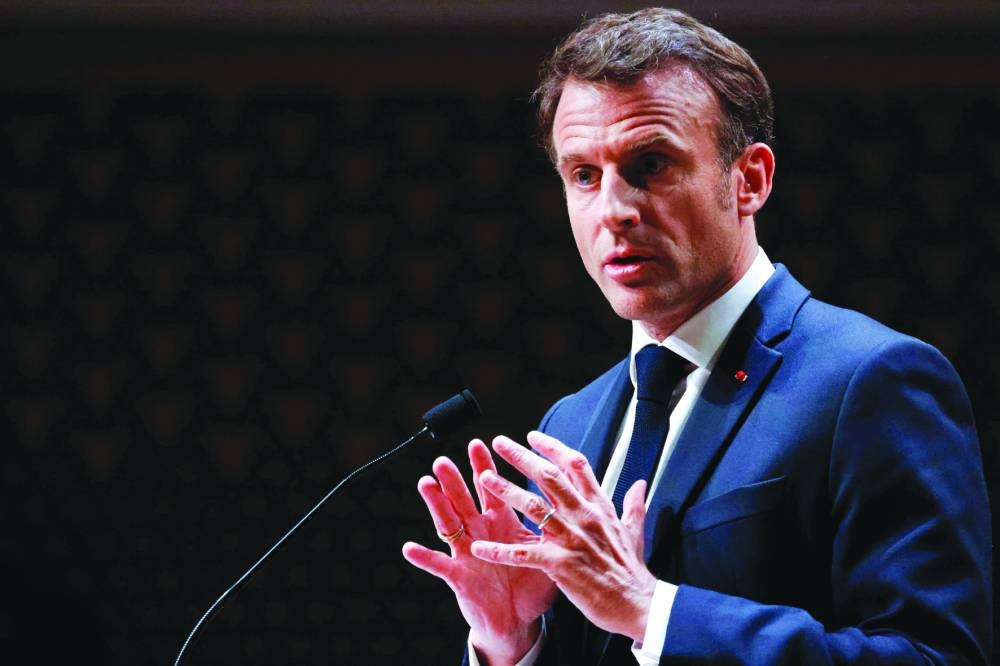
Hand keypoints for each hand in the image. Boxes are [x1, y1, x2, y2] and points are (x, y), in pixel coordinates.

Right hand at [402, 439, 557, 664]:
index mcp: (501, 522)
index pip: (492, 488)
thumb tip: (573, 496)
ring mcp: (466, 553)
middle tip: (444, 459)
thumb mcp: (543, 548)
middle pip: (464, 499)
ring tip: (426, 484)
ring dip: (437, 504)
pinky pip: (439, 566)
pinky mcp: (459, 577)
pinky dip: (424, 557)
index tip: (480, 443)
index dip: (484, 466)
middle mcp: (480, 532)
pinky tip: (409, 547)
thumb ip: (552, 523)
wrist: (518, 621)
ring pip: (448, 523)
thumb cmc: (530, 584)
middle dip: (454, 478)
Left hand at [470, 431, 656, 642]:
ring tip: (485, 478)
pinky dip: (500, 551)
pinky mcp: (561, 565)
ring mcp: (572, 539)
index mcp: (600, 507)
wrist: (638, 606)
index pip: (575, 466)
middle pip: (550, 477)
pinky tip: (480, 548)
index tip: (533, 436)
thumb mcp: (635, 532)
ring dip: (507, 491)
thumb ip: (634, 505)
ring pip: (534, 507)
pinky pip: (525, 554)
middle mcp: (585, 517)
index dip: (553, 448)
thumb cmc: (632, 573)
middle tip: (500, 442)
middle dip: (522, 457)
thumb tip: (641, 484)